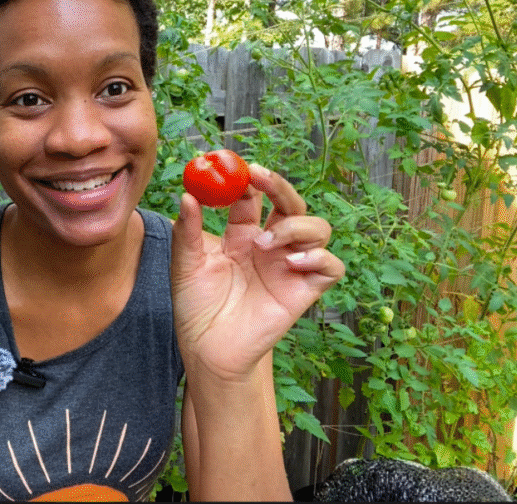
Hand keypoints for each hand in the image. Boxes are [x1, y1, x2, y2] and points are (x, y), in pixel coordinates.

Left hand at [171, 157, 344, 381]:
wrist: (207, 349)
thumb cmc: (196, 307)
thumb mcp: (185, 265)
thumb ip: (187, 231)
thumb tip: (187, 195)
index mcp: (241, 234)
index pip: (255, 196)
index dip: (250, 179)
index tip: (238, 168)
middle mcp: (269, 245)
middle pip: (290, 203)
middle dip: (278, 186)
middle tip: (259, 178)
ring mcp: (289, 266)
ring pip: (317, 228)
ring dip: (295, 225)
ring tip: (265, 243)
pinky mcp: (304, 290)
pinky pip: (330, 266)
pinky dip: (319, 257)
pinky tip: (292, 262)